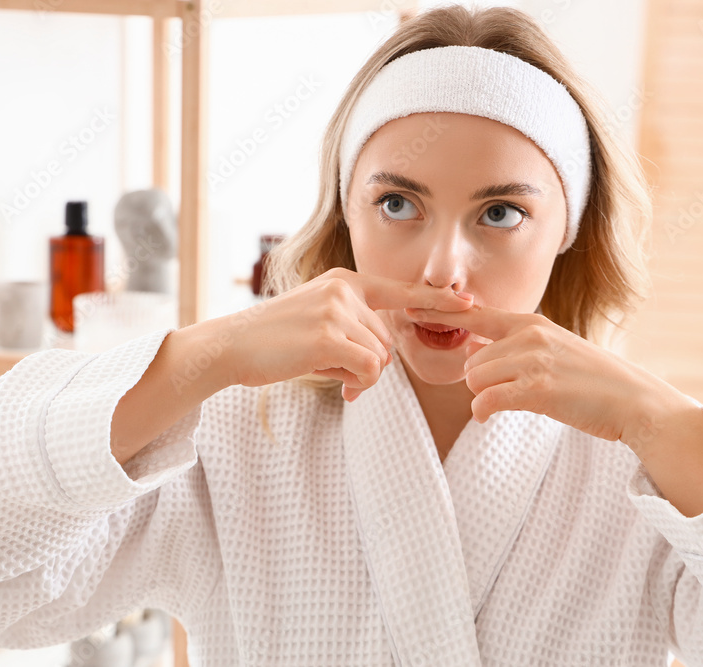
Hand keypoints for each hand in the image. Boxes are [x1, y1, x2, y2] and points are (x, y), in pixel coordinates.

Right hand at [222, 268, 474, 401]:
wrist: (233, 346)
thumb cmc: (274, 341)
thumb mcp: (316, 321)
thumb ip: (351, 332)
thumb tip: (376, 369)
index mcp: (345, 282)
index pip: (400, 291)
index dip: (437, 301)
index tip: (469, 303)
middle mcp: (345, 290)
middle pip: (388, 342)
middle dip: (368, 364)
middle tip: (334, 368)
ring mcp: (337, 311)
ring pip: (379, 359)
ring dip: (356, 373)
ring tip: (319, 364)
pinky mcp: (329, 336)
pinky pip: (367, 370)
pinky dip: (352, 381)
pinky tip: (325, 375)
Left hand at [405, 304, 691, 444]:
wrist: (634, 402)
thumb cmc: (593, 382)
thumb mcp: (554, 350)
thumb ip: (515, 347)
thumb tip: (476, 355)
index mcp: (531, 323)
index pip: (475, 315)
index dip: (440, 312)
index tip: (408, 305)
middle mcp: (529, 336)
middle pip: (471, 362)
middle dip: (482, 383)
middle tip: (514, 393)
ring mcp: (534, 361)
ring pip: (475, 381)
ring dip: (487, 397)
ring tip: (520, 401)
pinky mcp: (538, 389)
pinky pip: (486, 401)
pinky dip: (485, 411)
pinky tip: (495, 415)